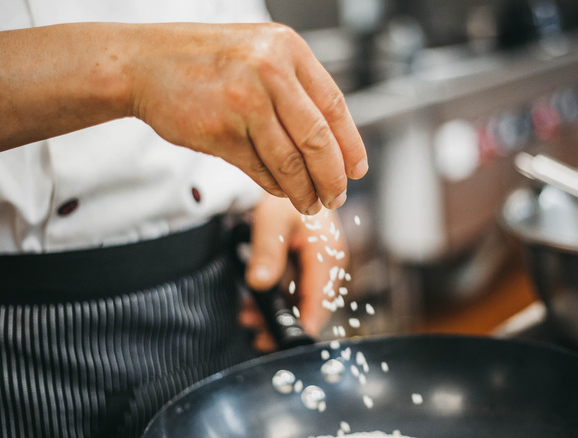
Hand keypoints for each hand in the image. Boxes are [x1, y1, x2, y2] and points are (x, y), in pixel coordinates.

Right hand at [131, 23, 367, 214]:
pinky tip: (281, 191)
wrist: (144, 63)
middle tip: (336, 195)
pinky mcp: (221, 131)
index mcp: (288, 48)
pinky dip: (275, 187)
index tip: (357, 169)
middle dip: (332, 177)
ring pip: (291, 162)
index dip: (351, 144)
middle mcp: (270, 71)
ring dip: (305, 191)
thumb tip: (334, 143)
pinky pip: (260, 169)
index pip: (334, 105)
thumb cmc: (204, 61)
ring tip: (310, 203)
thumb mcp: (259, 55)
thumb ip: (295, 88)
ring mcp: (245, 102)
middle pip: (318, 139)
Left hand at [239, 194, 346, 351]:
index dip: (303, 324)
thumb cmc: (283, 197)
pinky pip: (295, 290)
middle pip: (311, 306)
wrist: (287, 177)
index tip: (283, 340)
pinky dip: (276, 299)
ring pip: (301, 300)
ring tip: (248, 317)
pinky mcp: (308, 265)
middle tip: (255, 330)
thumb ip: (267, 252)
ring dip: (276, 312)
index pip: (319, 300)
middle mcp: (329, 264)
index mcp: (327, 254)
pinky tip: (254, 303)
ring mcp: (319, 266)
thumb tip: (260, 284)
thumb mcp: (272, 222)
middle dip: (283, 321)